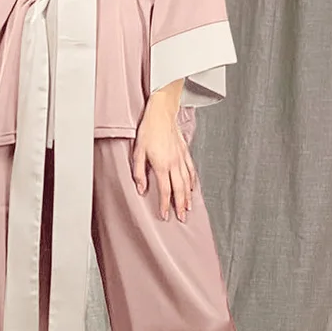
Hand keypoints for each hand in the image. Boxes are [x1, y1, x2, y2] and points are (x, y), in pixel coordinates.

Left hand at [132, 81, 197, 221]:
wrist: (162, 113)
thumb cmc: (148, 130)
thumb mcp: (138, 151)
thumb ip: (140, 171)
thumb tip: (141, 188)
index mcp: (162, 164)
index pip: (165, 190)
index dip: (165, 204)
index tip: (165, 214)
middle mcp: (174, 163)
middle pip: (179, 189)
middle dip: (180, 205)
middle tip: (181, 217)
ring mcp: (181, 158)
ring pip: (187, 181)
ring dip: (188, 196)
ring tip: (188, 207)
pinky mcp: (185, 152)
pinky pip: (191, 170)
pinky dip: (193, 181)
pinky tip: (193, 188)